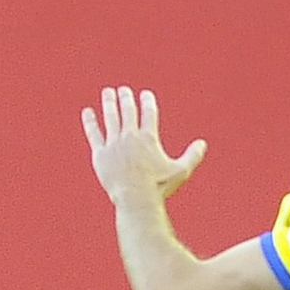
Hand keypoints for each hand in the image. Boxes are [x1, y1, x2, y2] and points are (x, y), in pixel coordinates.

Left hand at [82, 87, 206, 204]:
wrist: (135, 199)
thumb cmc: (159, 188)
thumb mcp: (181, 171)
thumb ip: (192, 156)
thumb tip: (203, 144)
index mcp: (148, 138)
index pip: (148, 112)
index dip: (147, 101)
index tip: (145, 94)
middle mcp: (130, 136)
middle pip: (128, 110)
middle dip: (126, 98)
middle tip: (123, 90)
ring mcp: (114, 144)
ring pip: (110, 117)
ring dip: (109, 103)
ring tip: (108, 93)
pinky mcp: (100, 154)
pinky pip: (94, 133)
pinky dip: (90, 122)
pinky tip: (87, 112)